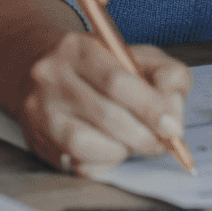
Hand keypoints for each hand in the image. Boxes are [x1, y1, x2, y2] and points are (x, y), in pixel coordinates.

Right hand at [17, 31, 192, 175]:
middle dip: (143, 136)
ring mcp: (41, 109)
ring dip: (121, 150)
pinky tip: (109, 150)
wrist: (46, 73)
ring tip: (130, 143)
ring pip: (88, 144)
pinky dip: (104, 162)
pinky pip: (78, 163)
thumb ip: (168, 76)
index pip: (118, 82)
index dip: (151, 108)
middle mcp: (52, 76)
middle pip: (107, 116)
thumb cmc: (102, 69)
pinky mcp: (38, 138)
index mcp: (79, 48)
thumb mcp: (139, 58)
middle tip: (160, 143)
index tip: (173, 127)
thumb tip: (173, 113)